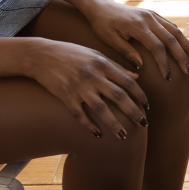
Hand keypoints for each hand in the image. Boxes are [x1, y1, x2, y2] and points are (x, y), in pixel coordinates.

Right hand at [25, 39, 148, 138]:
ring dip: (114, 124)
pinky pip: (79, 114)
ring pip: (101, 109)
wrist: (41, 55)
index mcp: (103, 64)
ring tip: (123, 136)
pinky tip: (97, 135)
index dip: (140, 96)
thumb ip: (116, 66)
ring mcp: (79, 87)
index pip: (128, 82)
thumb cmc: (71, 53)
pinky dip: (89, 125)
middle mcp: (93, 76)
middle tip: (144, 124)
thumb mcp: (95, 55)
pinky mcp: (65, 96)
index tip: (147, 107)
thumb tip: (136, 76)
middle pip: (119, 97)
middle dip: (133, 112)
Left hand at [80, 0, 188, 79]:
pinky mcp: (155, 16)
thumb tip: (141, 68)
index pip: (157, 47)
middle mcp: (149, 19)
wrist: (101, 6)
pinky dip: (182, 39)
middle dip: (182, 57)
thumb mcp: (110, 40)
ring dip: (187, 47)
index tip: (168, 78)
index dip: (164, 63)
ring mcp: (153, 16)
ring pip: (176, 32)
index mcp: (138, 26)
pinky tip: (187, 49)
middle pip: (172, 39)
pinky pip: (172, 27)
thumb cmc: (102, 25)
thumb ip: (127, 52)